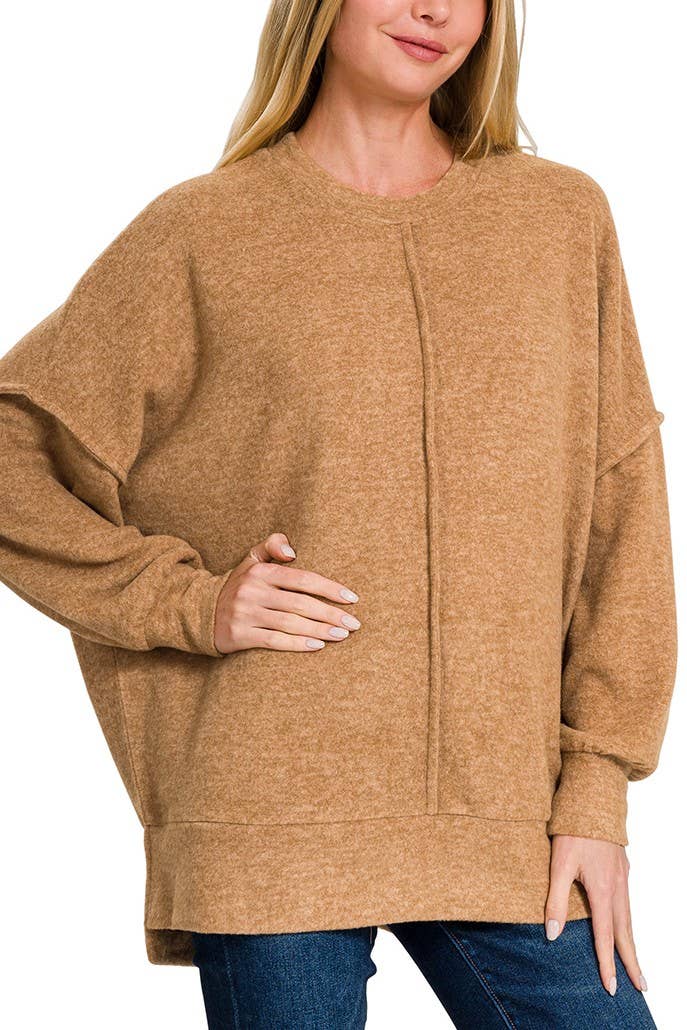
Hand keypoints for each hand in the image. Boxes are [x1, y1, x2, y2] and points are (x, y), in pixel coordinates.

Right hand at [213, 532, 360, 654]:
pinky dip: (297, 644)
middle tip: (354, 624)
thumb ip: (272, 545)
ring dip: (320, 630)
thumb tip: (292, 551)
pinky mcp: (239, 635)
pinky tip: (317, 646)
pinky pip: (274, 641)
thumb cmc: (240, 585)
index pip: (302, 579)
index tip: (352, 599)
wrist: (201, 612)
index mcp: (260, 572)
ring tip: (342, 636)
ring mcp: (245, 614)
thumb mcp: (251, 560)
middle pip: (300, 603)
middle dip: (330, 614)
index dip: (329, 589)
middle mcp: (252, 592)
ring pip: (290, 623)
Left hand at [545, 834, 647, 995]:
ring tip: (635, 965)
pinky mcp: (622, 869)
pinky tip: (624, 926)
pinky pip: (627, 903)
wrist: (593, 800)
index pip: (605, 936)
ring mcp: (623, 878)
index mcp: (602, 890)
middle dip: (631, 961)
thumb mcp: (558, 864)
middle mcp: (617, 887)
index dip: (607, 963)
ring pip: (629, 918)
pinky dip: (628, 923)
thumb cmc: (573, 831)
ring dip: (631, 944)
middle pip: (625, 933)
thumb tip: (552, 934)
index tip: (612, 987)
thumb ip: (555, 900)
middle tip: (640, 987)